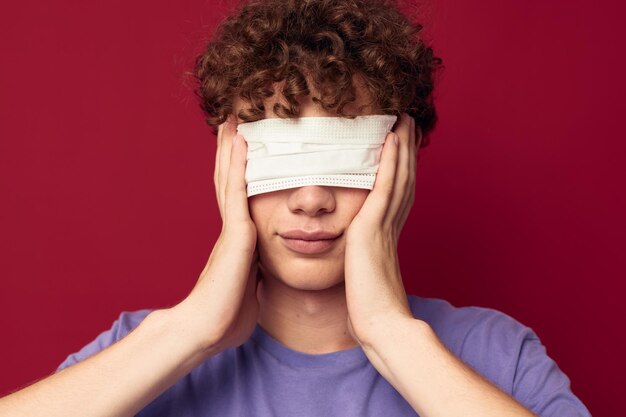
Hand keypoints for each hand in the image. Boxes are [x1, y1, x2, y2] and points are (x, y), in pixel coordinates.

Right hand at [172, 116, 260, 354]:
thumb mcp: (249, 290)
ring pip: (230, 178)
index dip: (239, 172)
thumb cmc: (226, 316)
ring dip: (232, 148)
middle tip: (234, 122)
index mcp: (237, 240)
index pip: (238, 198)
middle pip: (230, 180)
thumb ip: (254, 276)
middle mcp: (232, 228)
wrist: (206, 329)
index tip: (244, 150)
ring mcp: (231, 228)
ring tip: (235, 120)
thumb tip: (259, 277)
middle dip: (232, 151)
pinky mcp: (235, 234)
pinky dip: (239, 166)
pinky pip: (238, 192)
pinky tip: (242, 142)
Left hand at [344, 113, 421, 348]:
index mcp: (387, 235)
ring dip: (401, 146)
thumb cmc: (371, 309)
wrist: (380, 324)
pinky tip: (391, 139)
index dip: (401, 167)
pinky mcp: (374, 227)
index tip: (400, 146)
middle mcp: (391, 225)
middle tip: (407, 122)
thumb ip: (362, 263)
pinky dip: (391, 161)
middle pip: (404, 178)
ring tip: (402, 120)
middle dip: (405, 149)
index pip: (397, 193)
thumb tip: (357, 263)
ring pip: (399, 176)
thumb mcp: (364, 278)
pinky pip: (386, 186)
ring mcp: (385, 225)